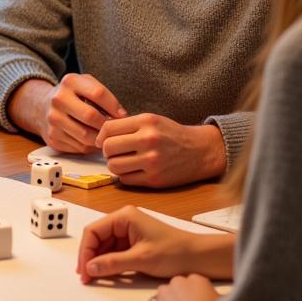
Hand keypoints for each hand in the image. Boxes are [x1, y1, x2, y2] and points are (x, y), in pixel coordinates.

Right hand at [10, 74, 125, 153]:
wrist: (42, 106)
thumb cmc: (72, 95)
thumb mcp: (85, 84)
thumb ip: (104, 95)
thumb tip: (122, 117)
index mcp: (70, 82)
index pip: (98, 94)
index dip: (114, 106)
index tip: (122, 115)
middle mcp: (58, 99)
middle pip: (91, 116)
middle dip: (107, 125)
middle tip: (114, 128)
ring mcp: (53, 119)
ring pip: (85, 136)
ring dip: (100, 138)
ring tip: (105, 135)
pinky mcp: (52, 137)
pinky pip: (78, 147)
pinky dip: (90, 146)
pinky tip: (92, 140)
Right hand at [77, 205, 195, 281]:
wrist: (199, 258)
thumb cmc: (174, 253)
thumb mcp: (141, 260)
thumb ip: (113, 264)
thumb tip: (89, 268)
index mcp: (125, 217)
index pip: (93, 231)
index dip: (85, 251)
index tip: (83, 270)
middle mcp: (124, 221)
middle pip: (97, 238)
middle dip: (90, 257)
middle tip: (86, 277)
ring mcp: (129, 232)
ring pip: (105, 246)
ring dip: (99, 261)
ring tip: (95, 278)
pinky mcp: (134, 243)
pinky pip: (115, 252)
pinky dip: (109, 263)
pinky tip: (107, 274)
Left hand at [96, 115, 225, 187]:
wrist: (201, 151)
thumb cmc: (172, 135)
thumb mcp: (152, 120)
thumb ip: (127, 125)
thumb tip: (100, 135)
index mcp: (146, 122)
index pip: (108, 128)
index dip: (101, 136)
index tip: (104, 140)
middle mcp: (149, 140)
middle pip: (108, 148)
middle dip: (107, 151)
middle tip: (114, 152)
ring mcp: (152, 161)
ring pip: (114, 166)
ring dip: (114, 165)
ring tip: (123, 161)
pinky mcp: (155, 179)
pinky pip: (125, 180)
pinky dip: (125, 176)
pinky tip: (134, 170)